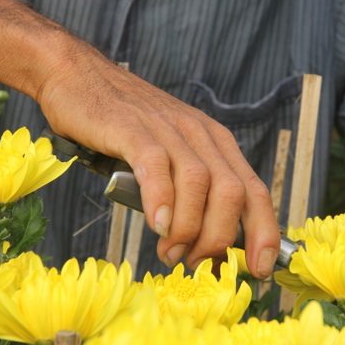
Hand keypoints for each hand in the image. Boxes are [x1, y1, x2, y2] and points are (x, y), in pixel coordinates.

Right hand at [37, 43, 279, 277]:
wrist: (79, 77)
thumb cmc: (126, 128)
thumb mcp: (172, 158)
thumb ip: (192, 195)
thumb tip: (208, 249)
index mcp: (217, 145)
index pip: (256, 191)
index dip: (265, 232)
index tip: (260, 268)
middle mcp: (201, 136)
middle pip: (233, 193)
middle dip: (220, 239)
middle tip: (197, 264)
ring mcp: (168, 129)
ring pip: (200, 183)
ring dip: (189, 229)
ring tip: (171, 252)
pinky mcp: (133, 128)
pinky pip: (156, 166)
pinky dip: (162, 200)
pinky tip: (158, 225)